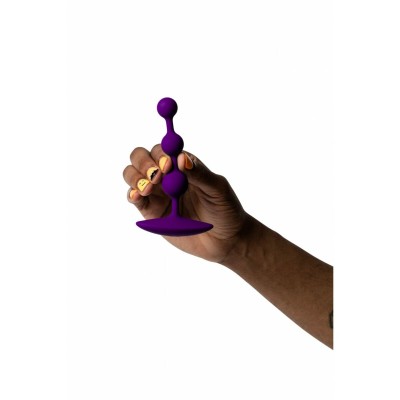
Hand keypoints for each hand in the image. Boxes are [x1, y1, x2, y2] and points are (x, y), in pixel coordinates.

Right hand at [123, 145, 249, 262]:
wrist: (224, 240)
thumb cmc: (225, 210)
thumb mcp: (217, 189)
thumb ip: (199, 174)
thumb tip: (181, 159)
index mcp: (183, 165)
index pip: (164, 149)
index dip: (162, 153)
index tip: (168, 165)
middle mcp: (167, 176)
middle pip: (142, 158)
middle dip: (145, 163)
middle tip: (156, 176)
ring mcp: (158, 193)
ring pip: (133, 175)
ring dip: (136, 177)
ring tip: (149, 188)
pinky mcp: (151, 212)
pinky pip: (135, 198)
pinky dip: (132, 194)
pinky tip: (138, 196)